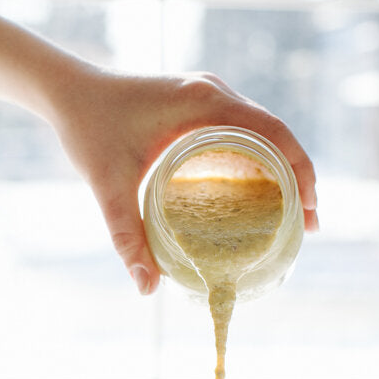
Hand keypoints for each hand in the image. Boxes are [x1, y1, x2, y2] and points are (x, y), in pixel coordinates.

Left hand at [50, 66, 317, 294]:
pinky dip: (259, 157)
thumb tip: (146, 288)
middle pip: (276, 133)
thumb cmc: (87, 128)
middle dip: (299, 177)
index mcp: (203, 103)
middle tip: (307, 225)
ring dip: (282, 166)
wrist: (67, 90)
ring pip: (262, 130)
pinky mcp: (197, 102)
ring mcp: (207, 94)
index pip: (274, 133)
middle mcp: (212, 92)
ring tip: (292, 212)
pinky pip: (243, 129)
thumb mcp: (108, 184)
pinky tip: (259, 189)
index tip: (310, 212)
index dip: (301, 171)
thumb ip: (126, 236)